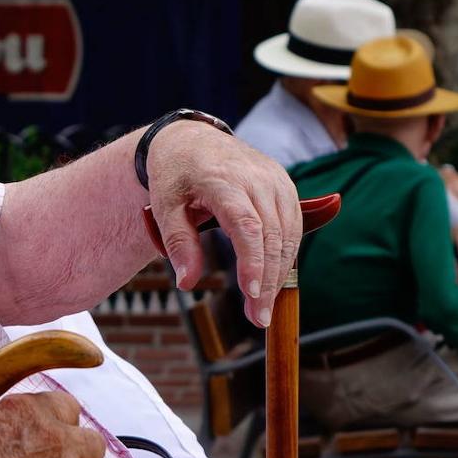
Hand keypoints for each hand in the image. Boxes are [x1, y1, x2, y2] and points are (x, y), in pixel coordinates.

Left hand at [145, 121, 301, 327]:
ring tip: (264, 306)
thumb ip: (178, 243)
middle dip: (269, 280)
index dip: (253, 263)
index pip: (247, 226)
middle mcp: (256, 178)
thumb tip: (187, 283)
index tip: (252, 296)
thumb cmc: (175, 175)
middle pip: (273, 235)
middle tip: (259, 318)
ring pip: (289, 233)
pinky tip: (272, 279)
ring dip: (280, 272)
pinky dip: (286, 255)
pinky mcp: (284, 185)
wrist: (191, 139)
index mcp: (223, 181)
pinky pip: (293, 225)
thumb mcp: (163, 207)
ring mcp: (275, 179)